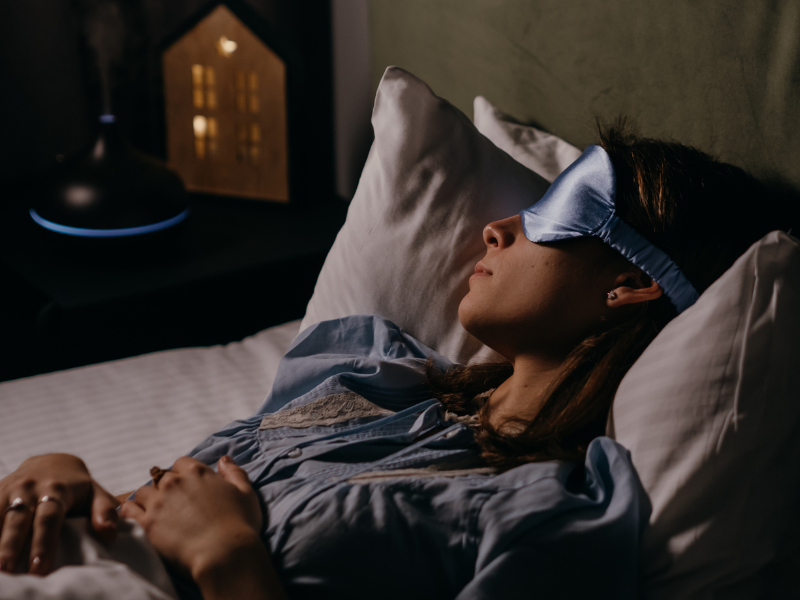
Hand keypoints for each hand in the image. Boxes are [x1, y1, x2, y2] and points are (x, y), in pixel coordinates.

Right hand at [0, 454, 118, 574]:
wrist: (50, 462)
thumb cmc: (76, 486)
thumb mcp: (95, 493)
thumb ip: (104, 511)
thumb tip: (110, 534)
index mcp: (57, 489)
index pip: (49, 518)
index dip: (44, 543)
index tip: (39, 568)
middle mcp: (29, 488)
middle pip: (18, 521)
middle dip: (10, 547)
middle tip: (7, 572)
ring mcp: (8, 491)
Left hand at [120, 456, 263, 582]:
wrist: (224, 554)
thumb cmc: (239, 524)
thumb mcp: (246, 493)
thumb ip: (234, 473)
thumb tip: (224, 459)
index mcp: (197, 472)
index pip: (182, 463)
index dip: (184, 474)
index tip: (189, 487)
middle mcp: (174, 483)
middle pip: (162, 477)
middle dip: (167, 488)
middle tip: (176, 504)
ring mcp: (158, 502)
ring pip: (143, 492)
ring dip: (149, 499)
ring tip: (157, 513)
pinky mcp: (147, 523)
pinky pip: (128, 510)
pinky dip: (131, 511)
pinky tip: (138, 518)